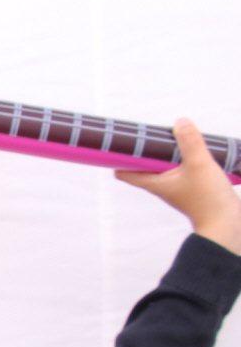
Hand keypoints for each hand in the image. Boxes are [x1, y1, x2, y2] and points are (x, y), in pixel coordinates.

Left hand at [116, 119, 240, 253]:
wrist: (227, 224)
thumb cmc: (208, 200)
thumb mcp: (199, 164)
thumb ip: (190, 142)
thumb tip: (180, 122)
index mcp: (155, 183)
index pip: (125, 172)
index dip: (120, 157)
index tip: (119, 143)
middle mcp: (162, 185)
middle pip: (146, 165)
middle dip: (147, 149)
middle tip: (150, 132)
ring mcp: (177, 187)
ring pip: (166, 166)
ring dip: (169, 153)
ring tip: (175, 136)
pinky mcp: (192, 187)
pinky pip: (183, 169)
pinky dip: (185, 159)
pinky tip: (195, 150)